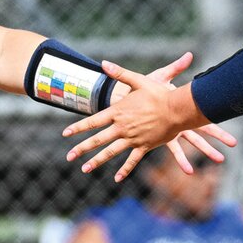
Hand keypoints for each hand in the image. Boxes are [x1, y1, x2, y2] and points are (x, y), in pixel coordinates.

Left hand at [65, 57, 232, 182]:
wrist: (177, 110)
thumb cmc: (159, 94)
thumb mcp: (138, 80)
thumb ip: (119, 73)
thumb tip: (103, 63)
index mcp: (118, 112)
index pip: (92, 121)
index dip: (78, 127)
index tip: (65, 134)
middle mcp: (122, 127)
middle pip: (97, 140)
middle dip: (81, 149)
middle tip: (69, 157)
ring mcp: (132, 139)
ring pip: (110, 152)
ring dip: (97, 161)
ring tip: (85, 169)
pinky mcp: (144, 147)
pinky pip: (132, 161)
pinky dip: (124, 170)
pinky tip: (117, 179)